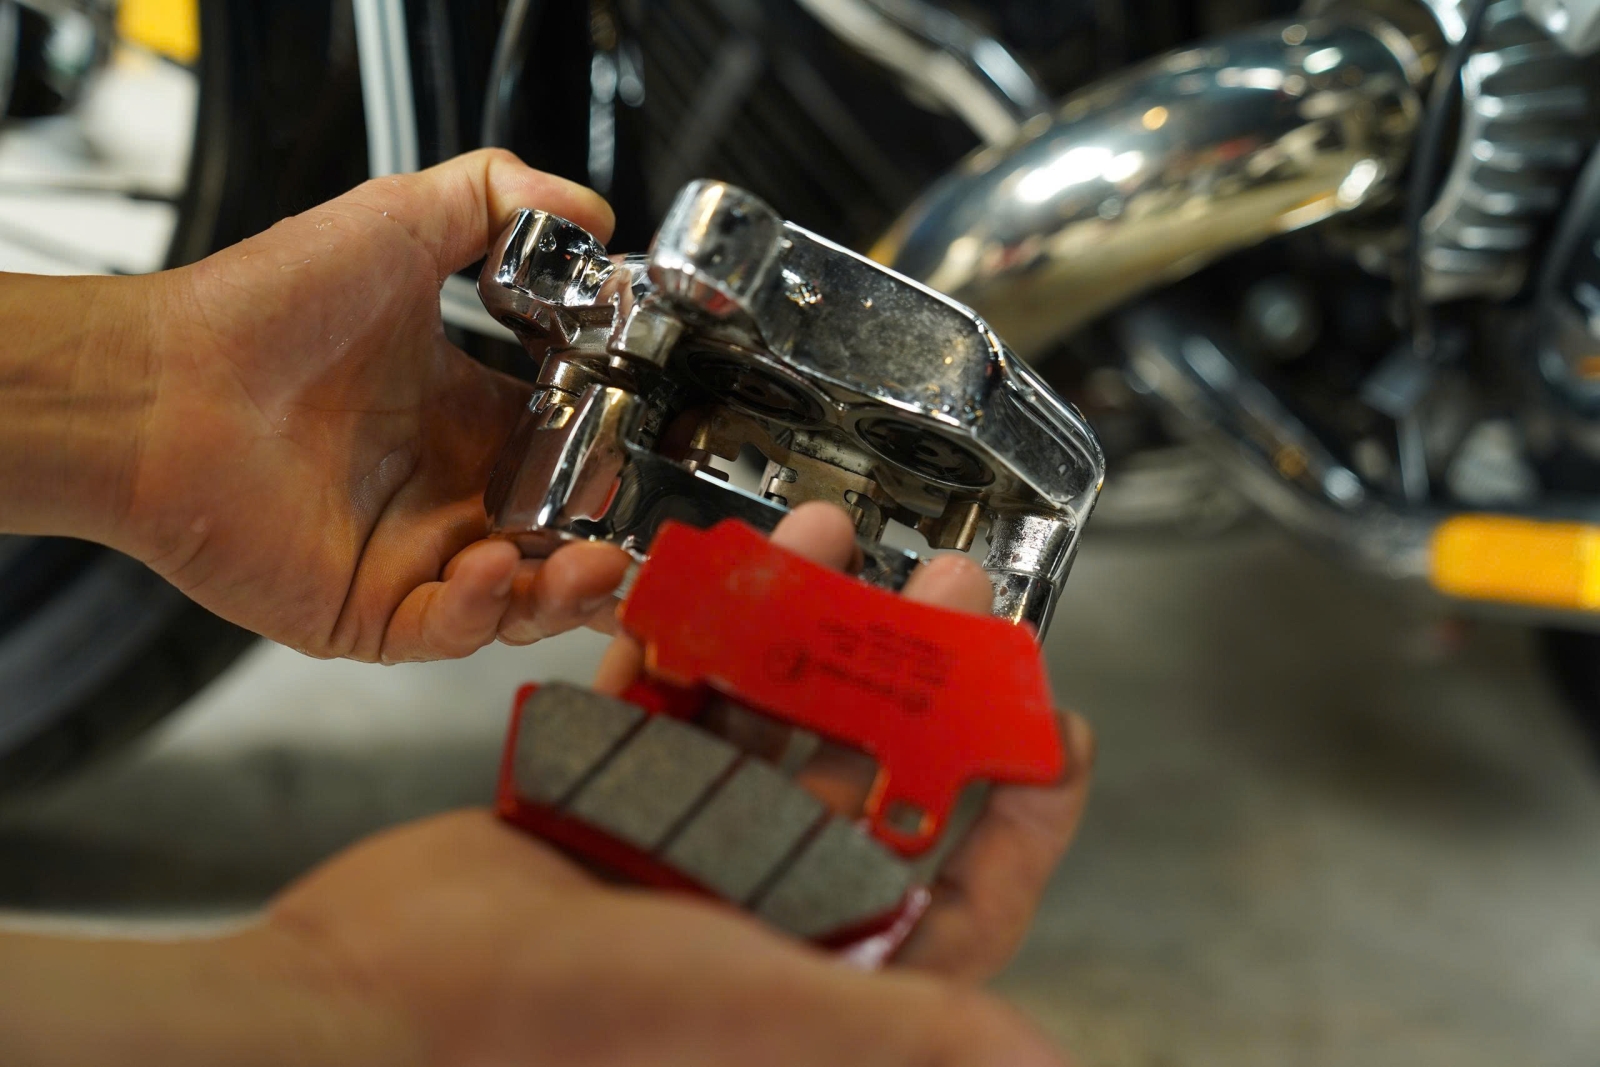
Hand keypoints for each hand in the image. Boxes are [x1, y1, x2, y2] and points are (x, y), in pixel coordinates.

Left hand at [125, 149, 630, 660]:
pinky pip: (448, 632)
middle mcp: (446, 491)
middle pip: (560, 542)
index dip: (613, 461)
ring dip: (567, 593)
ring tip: (590, 563)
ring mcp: (411, 557)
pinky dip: (481, 612)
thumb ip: (500, 198)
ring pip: (522, 603)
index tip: (648, 451)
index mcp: (466, 416)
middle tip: (633, 535)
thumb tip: (592, 212)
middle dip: (607, 549)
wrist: (161, 385)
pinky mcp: (369, 610)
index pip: (569, 454)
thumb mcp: (399, 222)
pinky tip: (485, 567)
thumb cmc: (263, 309)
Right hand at [254, 506, 1090, 1063]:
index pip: (954, 893)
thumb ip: (902, 1026)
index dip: (1017, 815)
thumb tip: (1038, 1063)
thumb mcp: (759, 1009)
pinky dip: (690, 637)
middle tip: (952, 591)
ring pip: (763, 718)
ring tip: (836, 538)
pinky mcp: (592, 798)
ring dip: (803, 629)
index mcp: (813, 968)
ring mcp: (672, 847)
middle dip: (916, 679)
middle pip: (867, 777)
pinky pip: (661, 702)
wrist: (365, 1009)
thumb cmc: (560, 1029)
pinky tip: (720, 571)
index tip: (1054, 729)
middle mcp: (753, 907)